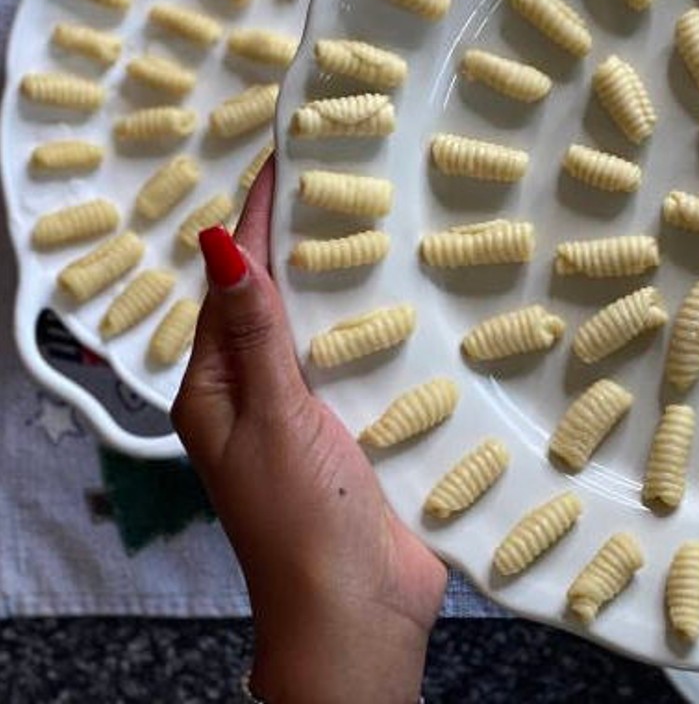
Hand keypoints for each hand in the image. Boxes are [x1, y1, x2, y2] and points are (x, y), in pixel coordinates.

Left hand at [172, 161, 445, 703]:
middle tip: (344, 171)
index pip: (233, 282)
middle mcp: (259, 394)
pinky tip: (414, 296)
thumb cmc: (300, 519)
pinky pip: (364, 360)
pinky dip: (381, 323)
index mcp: (218, 388)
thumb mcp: (272, 415)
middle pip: (277, 298)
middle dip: (304, 236)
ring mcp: (310, 414)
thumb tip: (222, 244)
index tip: (286, 155)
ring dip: (347, 276)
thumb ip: (257, 333)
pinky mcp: (358, 430)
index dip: (257, 217)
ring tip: (383, 216)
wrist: (357, 608)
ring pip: (324, 326)